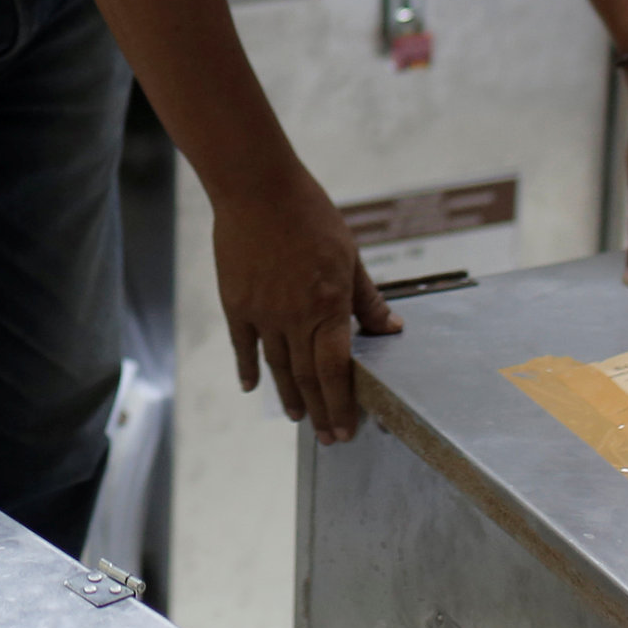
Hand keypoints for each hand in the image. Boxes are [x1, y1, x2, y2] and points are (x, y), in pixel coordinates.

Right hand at [213, 169, 397, 444]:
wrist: (257, 189)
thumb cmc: (310, 215)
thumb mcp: (350, 255)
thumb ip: (367, 299)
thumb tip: (391, 330)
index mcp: (328, 305)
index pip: (336, 370)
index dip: (343, 404)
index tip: (348, 429)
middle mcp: (294, 317)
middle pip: (308, 378)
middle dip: (321, 412)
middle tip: (328, 438)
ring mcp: (262, 313)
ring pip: (278, 367)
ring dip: (290, 397)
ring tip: (299, 418)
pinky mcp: (236, 303)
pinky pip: (244, 345)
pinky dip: (249, 369)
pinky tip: (252, 387)